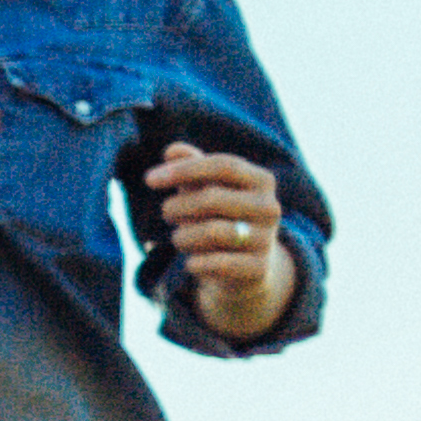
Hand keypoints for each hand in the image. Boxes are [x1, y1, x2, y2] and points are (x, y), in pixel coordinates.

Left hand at [146, 142, 301, 332]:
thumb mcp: (206, 187)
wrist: (245, 266)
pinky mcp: (258, 269)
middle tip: (167, 214)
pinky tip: (194, 261)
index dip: (184, 169)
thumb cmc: (220, 215)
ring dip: (182, 236)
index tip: (150, 179)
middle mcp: (270, 207)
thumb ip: (190, 166)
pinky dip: (194, 262)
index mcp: (261, 180)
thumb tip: (172, 150)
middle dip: (176, 207)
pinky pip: (214, 263)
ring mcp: (267, 239)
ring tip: (181, 238)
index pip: (223, 165)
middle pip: (211, 198)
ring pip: (211, 232)